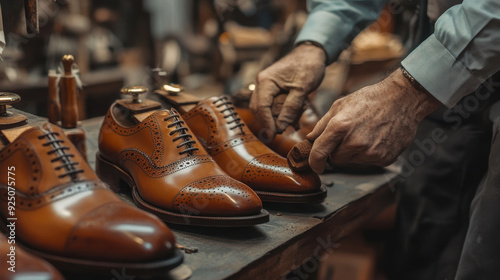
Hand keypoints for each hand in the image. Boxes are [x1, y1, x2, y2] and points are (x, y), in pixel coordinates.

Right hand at [250, 43, 325, 139]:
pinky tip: (293, 119)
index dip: (266, 123)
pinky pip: (272, 105)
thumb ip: (290, 108)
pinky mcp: (273, 89)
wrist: (313, 53)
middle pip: (259, 109)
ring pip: (265, 109)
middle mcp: (262, 83)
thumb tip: (280, 126)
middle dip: (268, 123)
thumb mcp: (302, 89)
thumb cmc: (308, 66)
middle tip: (280, 134)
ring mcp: (267, 86)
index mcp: (266, 81)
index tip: (273, 136)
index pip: (261, 107)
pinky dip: (281, 113)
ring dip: (275, 119)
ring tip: (291, 126)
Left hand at [307, 69, 441, 172]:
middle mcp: (354, 142)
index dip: (314, 162)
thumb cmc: (370, 99)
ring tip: (365, 134)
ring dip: (354, 152)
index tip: (316, 166)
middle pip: (336, 159)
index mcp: (340, 126)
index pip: (319, 153)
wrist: (403, 99)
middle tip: (350, 135)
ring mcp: (370, 152)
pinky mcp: (384, 159)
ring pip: (352, 161)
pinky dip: (369, 154)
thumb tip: (311, 138)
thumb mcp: (341, 104)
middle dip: (338, 150)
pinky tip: (376, 139)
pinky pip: (368, 163)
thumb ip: (322, 124)